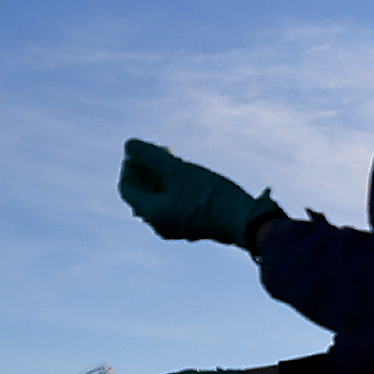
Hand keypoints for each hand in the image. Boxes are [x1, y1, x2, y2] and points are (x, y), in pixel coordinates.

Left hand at [118, 139, 279, 245]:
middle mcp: (160, 224)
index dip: (130, 164)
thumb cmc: (210, 196)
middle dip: (146, 170)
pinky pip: (173, 205)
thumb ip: (151, 156)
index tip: (146, 149)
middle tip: (162, 151)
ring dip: (161, 178)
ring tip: (176, 161)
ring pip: (158, 199)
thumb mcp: (179, 170)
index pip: (127, 187)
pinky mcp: (193, 226)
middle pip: (141, 194)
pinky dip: (173, 189)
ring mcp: (177, 227)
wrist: (247, 222)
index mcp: (152, 213)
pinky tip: (188, 177)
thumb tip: (129, 145)